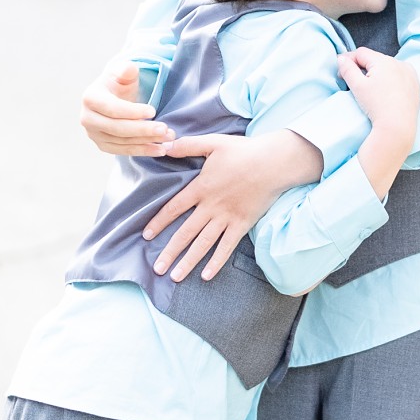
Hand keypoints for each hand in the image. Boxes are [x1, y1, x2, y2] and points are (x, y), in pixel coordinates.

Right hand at [80, 63, 172, 157]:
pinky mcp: (103, 146)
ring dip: (147, 142)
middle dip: (143, 130)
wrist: (114, 97)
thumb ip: (126, 69)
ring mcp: (94, 135)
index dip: (133, 111)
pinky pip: (124, 150)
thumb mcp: (123, 72)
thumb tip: (129, 69)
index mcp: (90, 98)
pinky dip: (142, 151)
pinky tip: (159, 149)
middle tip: (165, 129)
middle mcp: (87, 119)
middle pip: (117, 128)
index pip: (113, 108)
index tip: (153, 111)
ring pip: (123, 142)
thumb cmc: (119, 82)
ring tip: (167, 138)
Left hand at [141, 128, 321, 281]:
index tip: (147, 235)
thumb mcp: (213, 143)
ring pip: (203, 243)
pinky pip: (227, 247)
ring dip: (188, 261)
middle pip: (186, 232)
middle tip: (157, 268)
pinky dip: (216, 262)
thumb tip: (165, 145)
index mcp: (202, 187)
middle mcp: (211, 206)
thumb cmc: (243, 151)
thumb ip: (188, 145)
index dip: (159, 221)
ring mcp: (227, 217)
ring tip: (175, 276)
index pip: (175, 207)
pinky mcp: (242, 224)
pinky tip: (206, 275)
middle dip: (170, 251)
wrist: (273, 162)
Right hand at [337, 45, 419, 144]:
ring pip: (388, 67)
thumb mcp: (357, 86)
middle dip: (364, 68)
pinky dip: (392, 79)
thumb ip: (347, 69)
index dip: (349, 61)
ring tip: (371, 88)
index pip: (361, 53)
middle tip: (355, 83)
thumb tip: (341, 58)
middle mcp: (399, 62)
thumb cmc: (376, 106)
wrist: (398, 128)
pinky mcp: (415, 84)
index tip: (341, 74)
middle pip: (375, 60)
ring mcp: (409, 73)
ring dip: (378, 73)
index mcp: (383, 60)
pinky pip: (400, 75)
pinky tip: (387, 91)